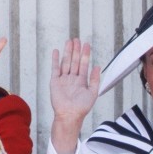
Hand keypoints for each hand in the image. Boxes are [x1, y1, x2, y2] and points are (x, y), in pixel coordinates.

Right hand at [49, 39, 100, 153]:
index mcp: (81, 81)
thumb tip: (97, 66)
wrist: (70, 114)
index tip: (86, 44)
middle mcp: (72, 79)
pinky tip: (57, 51)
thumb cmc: (82, 107)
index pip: (83, 64)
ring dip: (67, 52)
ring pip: (65, 62)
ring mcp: (63, 79)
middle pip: (74, 61)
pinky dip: (56, 60)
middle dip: (76, 50)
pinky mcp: (55, 82)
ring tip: (69, 41)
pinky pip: (55, 68)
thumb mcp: (93, 92)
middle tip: (77, 39)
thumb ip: (95, 79)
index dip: (85, 54)